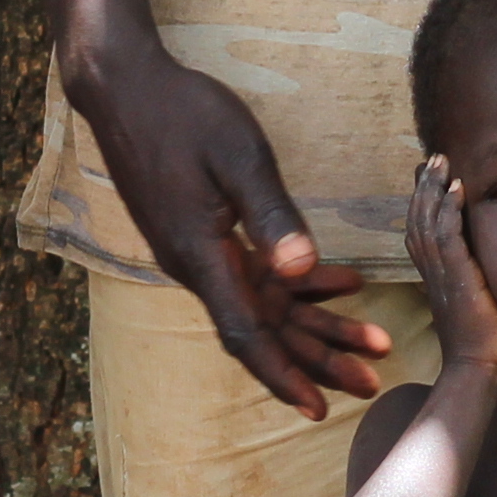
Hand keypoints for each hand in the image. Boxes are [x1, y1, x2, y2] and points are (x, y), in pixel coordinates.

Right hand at [70, 43, 390, 413]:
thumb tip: (302, 272)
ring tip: (370, 342)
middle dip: (318, 358)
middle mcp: (195, 264)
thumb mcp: (237, 154)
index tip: (317, 408)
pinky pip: (252, 274)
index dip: (282, 374)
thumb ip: (271, 215)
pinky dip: (296, 284)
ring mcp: (196, 251)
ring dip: (315, 324)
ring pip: (262, 305)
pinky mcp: (200, 233)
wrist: (124, 88)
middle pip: (262, 329)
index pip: (245, 333)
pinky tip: (340, 282)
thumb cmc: (183, 112)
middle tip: (372, 382)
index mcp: (200, 254)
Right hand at [403, 154, 496, 377]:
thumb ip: (473, 282)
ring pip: (427, 220)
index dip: (422, 202)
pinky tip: (456, 188)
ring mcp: (440, 271)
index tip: (429, 178)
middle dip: (424, 186)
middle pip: (418, 217)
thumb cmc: (480, 343)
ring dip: (433, 188)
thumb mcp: (473, 304)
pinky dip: (448, 208)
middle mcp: (431, 270)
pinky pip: (446, 233)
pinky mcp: (456, 274)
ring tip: (440, 163)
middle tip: (431, 160)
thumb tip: (485, 272)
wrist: (475, 366)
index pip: (420, 229)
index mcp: (433, 276)